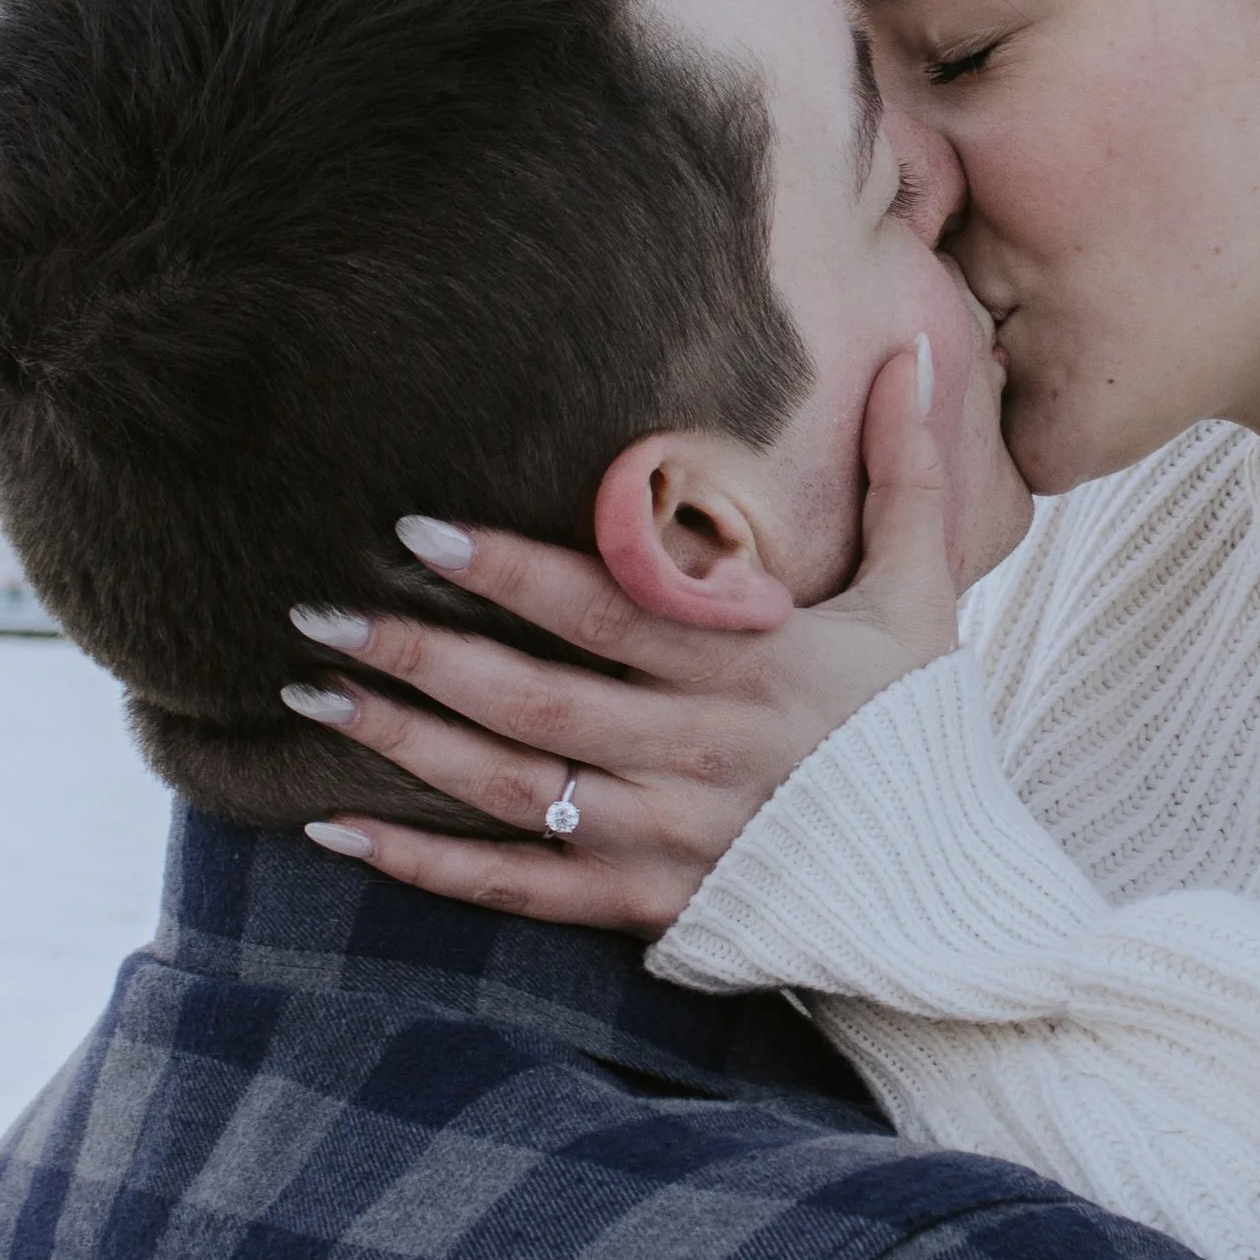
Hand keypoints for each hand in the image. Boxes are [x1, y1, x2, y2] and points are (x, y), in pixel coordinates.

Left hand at [290, 346, 957, 928]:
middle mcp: (699, 754)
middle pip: (537, 699)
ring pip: (513, 790)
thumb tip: (913, 351)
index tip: (418, 531)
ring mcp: (667, 839)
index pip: (612, 611)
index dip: (513, 572)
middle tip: (317, 614)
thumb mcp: (923, 598)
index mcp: (754, 667)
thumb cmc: (922, 733)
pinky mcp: (647, 908)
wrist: (948, 899)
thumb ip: (907, 476)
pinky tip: (338, 829)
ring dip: (406, 745)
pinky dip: (425, 866)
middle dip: (423, 653)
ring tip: (312, 698)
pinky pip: (519, 890)